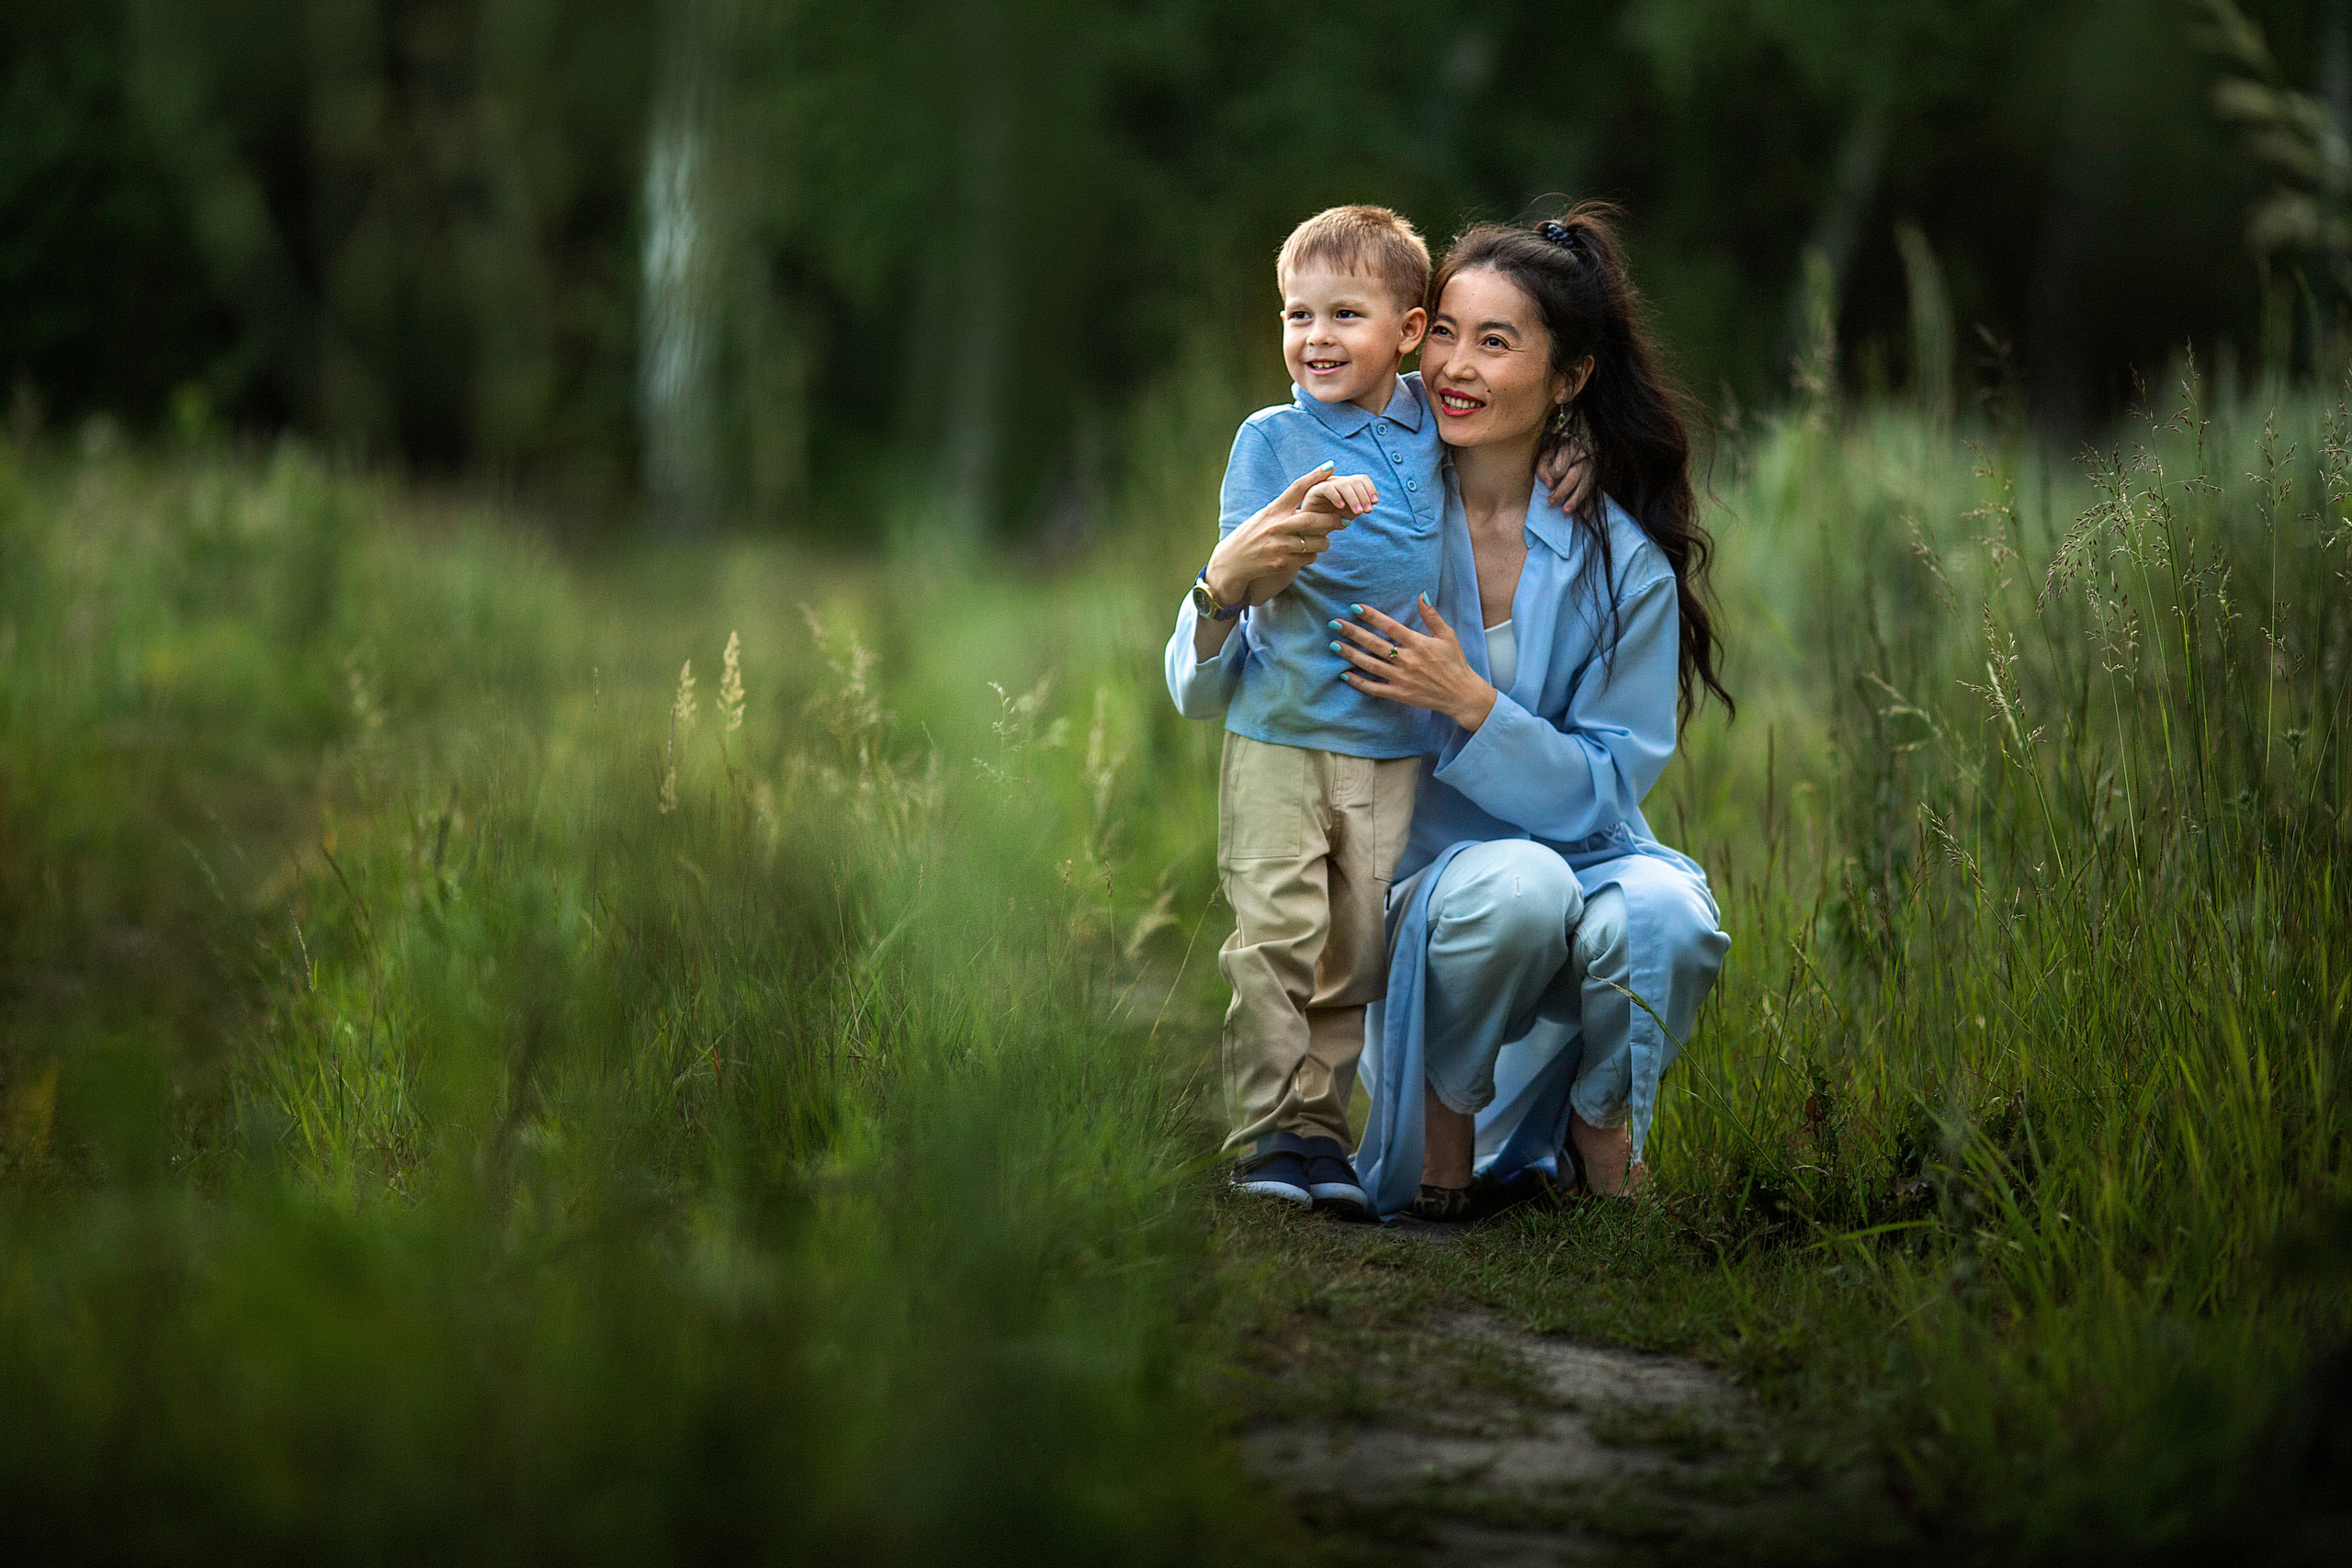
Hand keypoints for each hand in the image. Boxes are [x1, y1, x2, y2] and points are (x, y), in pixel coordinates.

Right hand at [1202, 462, 1363, 607]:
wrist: (1231, 562)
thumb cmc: (1252, 535)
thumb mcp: (1264, 516)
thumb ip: (1284, 509)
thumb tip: (1311, 498)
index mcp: (1273, 509)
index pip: (1296, 488)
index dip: (1314, 476)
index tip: (1330, 466)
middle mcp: (1275, 525)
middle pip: (1312, 520)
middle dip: (1332, 520)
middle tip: (1344, 520)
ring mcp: (1278, 545)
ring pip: (1315, 542)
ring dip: (1324, 542)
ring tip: (1322, 541)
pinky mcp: (1281, 562)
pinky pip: (1309, 558)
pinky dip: (1312, 556)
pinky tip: (1305, 554)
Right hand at [1301, 473, 1378, 521]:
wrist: (1308, 531)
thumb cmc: (1328, 523)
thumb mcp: (1347, 515)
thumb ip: (1359, 508)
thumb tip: (1372, 502)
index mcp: (1345, 485)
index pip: (1361, 479)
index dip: (1370, 488)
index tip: (1375, 502)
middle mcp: (1336, 482)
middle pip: (1354, 480)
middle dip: (1364, 496)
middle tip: (1367, 511)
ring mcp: (1324, 485)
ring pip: (1343, 484)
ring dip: (1354, 498)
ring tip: (1358, 512)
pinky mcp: (1313, 491)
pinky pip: (1327, 488)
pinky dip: (1336, 496)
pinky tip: (1341, 507)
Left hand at [1332, 595, 1497, 731]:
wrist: (1461, 694)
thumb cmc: (1455, 662)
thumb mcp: (1447, 635)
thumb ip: (1432, 616)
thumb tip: (1422, 594)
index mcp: (1418, 644)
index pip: (1390, 627)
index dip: (1372, 616)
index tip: (1355, 608)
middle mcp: (1407, 660)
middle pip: (1374, 644)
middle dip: (1353, 633)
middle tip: (1334, 624)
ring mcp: (1401, 678)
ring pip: (1370, 665)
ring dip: (1350, 655)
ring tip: (1333, 645)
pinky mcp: (1399, 694)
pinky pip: (1374, 688)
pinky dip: (1358, 682)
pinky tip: (1344, 674)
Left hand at [1535, 439, 1593, 512]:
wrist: (1579, 442)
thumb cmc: (1558, 449)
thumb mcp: (1546, 454)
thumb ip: (1543, 468)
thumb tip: (1549, 484)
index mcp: (1570, 448)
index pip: (1562, 464)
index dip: (1554, 473)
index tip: (1549, 481)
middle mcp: (1584, 458)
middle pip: (1573, 476)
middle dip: (1562, 491)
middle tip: (1551, 501)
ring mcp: (1592, 468)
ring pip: (1585, 486)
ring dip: (1575, 500)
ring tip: (1565, 511)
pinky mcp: (1596, 478)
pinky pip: (1593, 492)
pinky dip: (1589, 505)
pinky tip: (1584, 515)